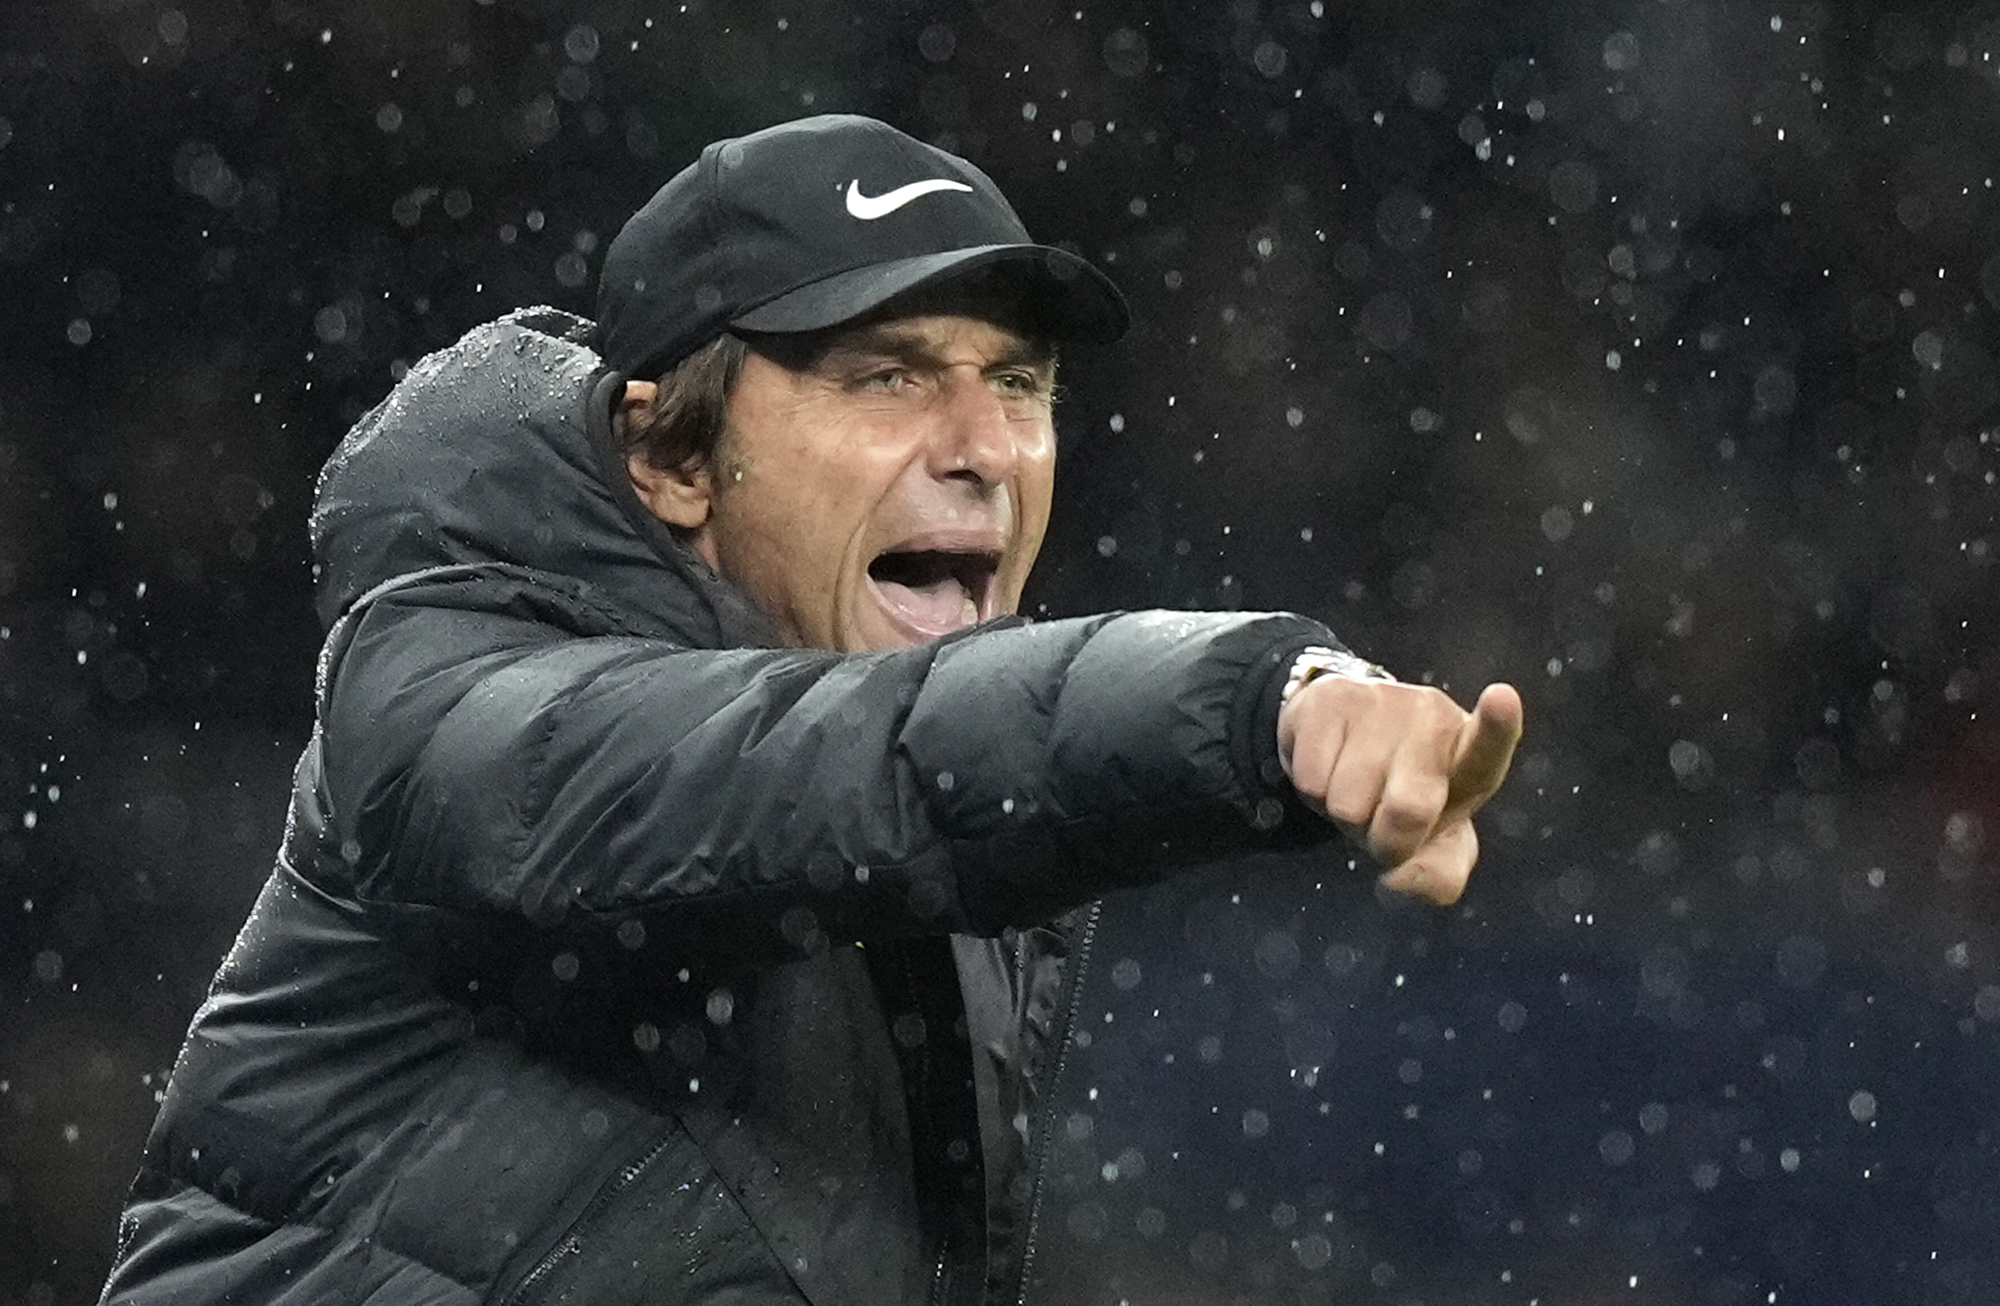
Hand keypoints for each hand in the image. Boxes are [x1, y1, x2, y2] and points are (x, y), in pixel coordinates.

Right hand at [1277, 676, 1523, 904]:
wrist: (1343, 742)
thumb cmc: (1401, 796)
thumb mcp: (1433, 844)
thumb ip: (1438, 877)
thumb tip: (1399, 877)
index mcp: (1469, 753)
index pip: (1489, 744)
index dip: (1497, 725)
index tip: (1502, 699)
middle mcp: (1431, 717)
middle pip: (1407, 809)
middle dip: (1386, 841)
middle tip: (1383, 825)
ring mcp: (1380, 700)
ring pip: (1348, 802)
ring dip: (1346, 814)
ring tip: (1356, 790)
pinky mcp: (1330, 698)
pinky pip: (1311, 780)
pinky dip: (1314, 793)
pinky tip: (1330, 768)